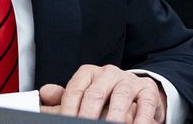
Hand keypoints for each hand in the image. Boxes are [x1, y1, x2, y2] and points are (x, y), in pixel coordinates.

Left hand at [40, 64, 165, 122]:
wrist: (137, 94)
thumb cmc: (106, 97)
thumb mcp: (84, 94)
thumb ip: (64, 97)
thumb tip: (44, 93)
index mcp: (89, 73)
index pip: (76, 89)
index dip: (69, 108)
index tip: (67, 120)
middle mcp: (108, 73)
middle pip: (95, 93)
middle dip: (88, 114)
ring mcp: (129, 81)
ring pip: (120, 98)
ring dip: (114, 117)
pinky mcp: (148, 90)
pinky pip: (145, 105)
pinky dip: (141, 119)